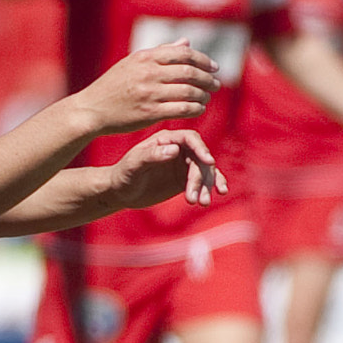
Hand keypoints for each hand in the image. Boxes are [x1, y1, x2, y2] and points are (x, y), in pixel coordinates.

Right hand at [75, 41, 219, 135]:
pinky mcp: (150, 113)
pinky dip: (195, 108)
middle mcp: (148, 73)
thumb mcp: (132, 63)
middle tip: (216, 84)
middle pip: (189, 72)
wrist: (92, 109)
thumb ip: (160, 53)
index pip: (183, 54)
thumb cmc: (112, 86)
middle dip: (207, 78)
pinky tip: (198, 109)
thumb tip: (186, 42)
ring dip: (203, 95)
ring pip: (188, 91)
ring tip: (207, 97)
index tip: (214, 67)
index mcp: (144, 57)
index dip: (203, 60)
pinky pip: (181, 109)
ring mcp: (149, 93)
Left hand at [103, 129, 226, 211]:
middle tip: (193, 199)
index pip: (190, 139)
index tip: (209, 162)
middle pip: (200, 159)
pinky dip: (213, 185)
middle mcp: (179, 148)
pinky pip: (205, 180)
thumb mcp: (134, 165)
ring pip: (205, 171)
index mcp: (166, 139)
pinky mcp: (186, 179)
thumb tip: (174, 149)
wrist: (121, 192)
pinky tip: (221, 193)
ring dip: (207, 186)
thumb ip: (151, 155)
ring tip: (202, 203)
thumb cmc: (124, 174)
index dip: (201, 149)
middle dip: (201, 178)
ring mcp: (184, 163)